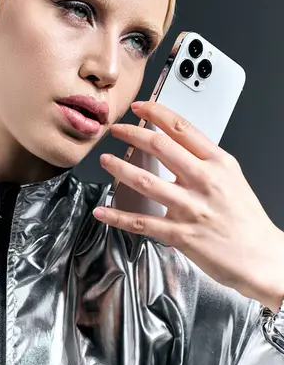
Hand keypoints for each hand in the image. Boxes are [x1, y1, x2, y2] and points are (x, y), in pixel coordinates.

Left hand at [93, 100, 283, 311]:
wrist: (261, 256)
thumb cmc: (246, 218)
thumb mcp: (232, 176)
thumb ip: (205, 159)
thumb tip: (177, 143)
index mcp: (218, 163)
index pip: (182, 128)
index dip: (156, 113)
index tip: (140, 108)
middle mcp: (203, 181)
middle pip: (160, 147)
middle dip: (132, 134)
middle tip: (117, 129)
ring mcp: (190, 208)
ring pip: (145, 181)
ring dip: (120, 168)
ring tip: (106, 160)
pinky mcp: (180, 234)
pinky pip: (142, 223)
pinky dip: (118, 217)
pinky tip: (103, 211)